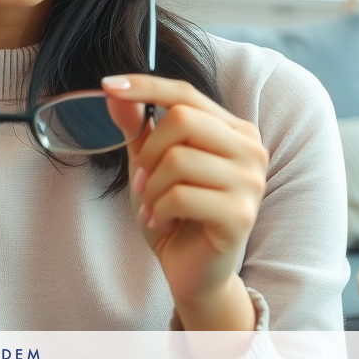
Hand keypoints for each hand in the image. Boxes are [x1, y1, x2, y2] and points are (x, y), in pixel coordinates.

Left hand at [101, 74, 268, 328]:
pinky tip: (163, 222)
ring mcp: (251, 181)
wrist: (193, 272)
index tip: (108, 86)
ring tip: (154, 206)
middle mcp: (251, 149)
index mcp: (234, 130)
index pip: (186, 94)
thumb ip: (137, 127)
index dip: (145, 86)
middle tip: (142, 181)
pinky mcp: (241, 214)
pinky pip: (181, 195)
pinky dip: (160, 209)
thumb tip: (114, 91)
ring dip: (151, 187)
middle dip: (148, 151)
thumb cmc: (175, 214)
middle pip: (182, 119)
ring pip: (178, 159)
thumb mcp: (149, 164)